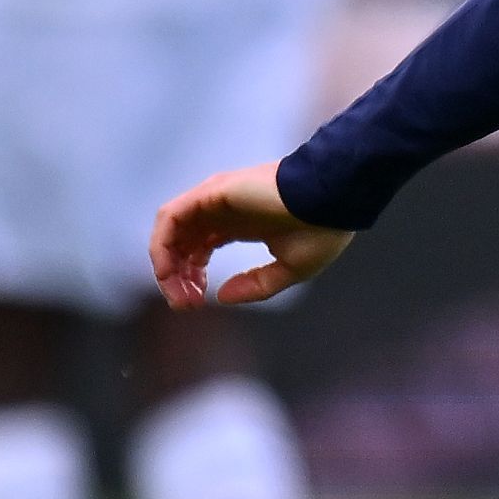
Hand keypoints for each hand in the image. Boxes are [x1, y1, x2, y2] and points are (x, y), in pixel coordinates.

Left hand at [148, 162, 352, 308]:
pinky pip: (170, 218)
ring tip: (179, 293)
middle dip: (178, 277)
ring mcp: (214, 200)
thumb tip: (220, 296)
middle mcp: (222, 211)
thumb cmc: (322, 229)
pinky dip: (163, 246)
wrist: (335, 199)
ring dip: (167, 265)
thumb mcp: (289, 270)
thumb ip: (255, 285)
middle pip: (182, 244)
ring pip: (171, 232)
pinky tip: (170, 270)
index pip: (201, 249)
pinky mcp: (210, 193)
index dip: (195, 277)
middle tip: (186, 305)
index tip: (200, 303)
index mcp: (241, 224)